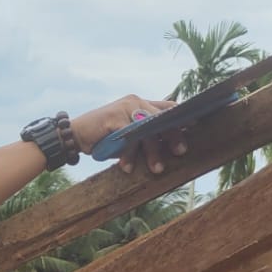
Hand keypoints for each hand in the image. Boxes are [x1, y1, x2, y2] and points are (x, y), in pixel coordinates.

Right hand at [69, 95, 184, 175]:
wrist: (73, 135)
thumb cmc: (104, 136)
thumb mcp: (128, 133)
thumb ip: (146, 134)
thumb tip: (170, 144)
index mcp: (140, 104)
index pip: (167, 107)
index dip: (183, 115)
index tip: (197, 125)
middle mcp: (135, 102)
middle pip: (162, 118)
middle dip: (173, 135)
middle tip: (181, 151)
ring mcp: (124, 108)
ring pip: (147, 130)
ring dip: (152, 152)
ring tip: (157, 168)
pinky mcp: (113, 118)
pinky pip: (128, 138)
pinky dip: (129, 154)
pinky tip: (128, 167)